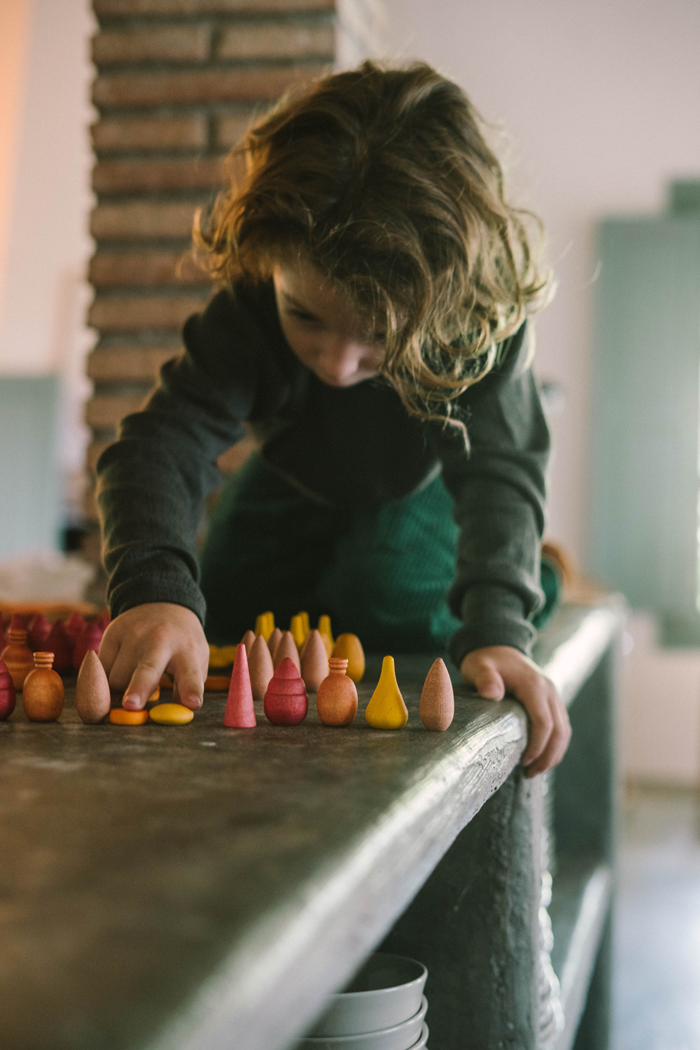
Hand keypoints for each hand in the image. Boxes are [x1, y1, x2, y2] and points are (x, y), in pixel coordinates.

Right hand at [99, 603, 208, 711]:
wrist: (163, 603)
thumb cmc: (181, 644)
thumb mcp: (195, 660)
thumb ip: (186, 688)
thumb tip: (170, 716)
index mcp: (187, 651)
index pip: (191, 674)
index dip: (191, 690)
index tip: (193, 703)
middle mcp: (160, 640)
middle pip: (147, 669)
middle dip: (139, 688)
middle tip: (131, 706)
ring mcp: (133, 635)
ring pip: (116, 678)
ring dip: (120, 690)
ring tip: (132, 684)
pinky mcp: (112, 633)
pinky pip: (100, 668)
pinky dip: (105, 679)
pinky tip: (118, 672)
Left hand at [460, 645, 570, 776]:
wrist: (497, 645)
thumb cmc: (485, 660)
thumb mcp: (478, 666)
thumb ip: (484, 678)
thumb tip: (492, 694)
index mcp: (534, 685)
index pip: (544, 722)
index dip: (538, 745)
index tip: (523, 762)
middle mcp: (549, 690)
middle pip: (560, 730)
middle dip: (548, 756)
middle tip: (530, 774)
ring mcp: (553, 695)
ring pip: (564, 730)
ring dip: (554, 753)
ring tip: (534, 771)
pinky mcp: (551, 701)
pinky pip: (561, 726)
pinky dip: (555, 745)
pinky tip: (541, 758)